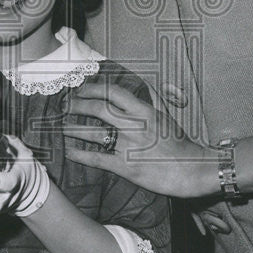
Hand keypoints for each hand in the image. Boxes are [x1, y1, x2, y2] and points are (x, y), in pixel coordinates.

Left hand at [61, 82, 217, 198]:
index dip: (93, 89)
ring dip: (73, 129)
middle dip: (77, 105)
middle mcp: (134, 125)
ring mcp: (129, 146)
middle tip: (65, 106)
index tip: (81, 90)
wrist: (191, 170)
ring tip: (62, 127)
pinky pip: (97, 158)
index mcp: (144, 110)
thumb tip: (143, 82)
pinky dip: (80, 154)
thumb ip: (154, 97)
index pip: (113, 92)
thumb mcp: (167, 115)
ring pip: (93, 133)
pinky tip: (69, 151)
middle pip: (98, 109)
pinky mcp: (126, 166)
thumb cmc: (179, 143)